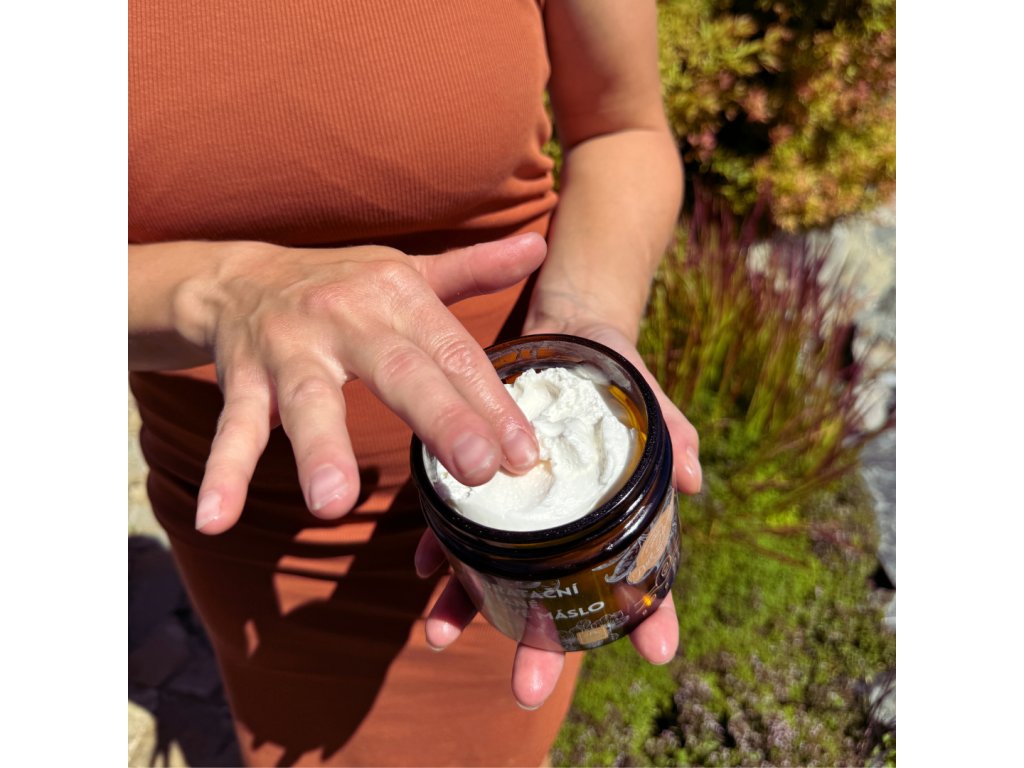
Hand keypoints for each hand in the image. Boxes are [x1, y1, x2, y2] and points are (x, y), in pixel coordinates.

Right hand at [185, 233, 547, 532]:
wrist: (240, 277)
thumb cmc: (343, 285)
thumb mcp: (409, 271)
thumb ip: (474, 268)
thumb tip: (539, 246)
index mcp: (396, 296)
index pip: (454, 354)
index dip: (492, 403)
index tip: (524, 455)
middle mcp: (346, 318)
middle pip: (398, 371)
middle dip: (439, 420)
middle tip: (475, 470)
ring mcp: (290, 350)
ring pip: (309, 401)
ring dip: (320, 450)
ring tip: (334, 503)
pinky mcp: (242, 378)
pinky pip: (233, 427)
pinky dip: (224, 472)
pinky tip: (220, 518)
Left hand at [415, 316, 700, 708]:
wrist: (563, 335)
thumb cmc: (613, 375)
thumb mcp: (644, 396)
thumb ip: (670, 432)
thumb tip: (694, 477)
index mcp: (610, 517)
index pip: (639, 579)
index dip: (649, 617)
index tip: (657, 652)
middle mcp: (561, 527)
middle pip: (556, 598)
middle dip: (542, 645)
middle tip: (526, 688)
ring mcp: (518, 511)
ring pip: (495, 573)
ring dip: (468, 608)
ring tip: (440, 637)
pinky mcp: (478, 483)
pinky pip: (454, 525)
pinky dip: (436, 546)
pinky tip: (420, 566)